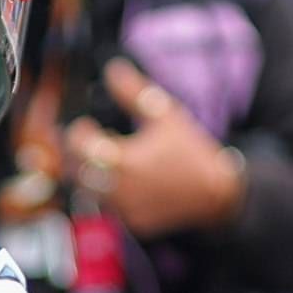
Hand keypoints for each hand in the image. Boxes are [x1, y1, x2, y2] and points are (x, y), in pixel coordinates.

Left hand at [67, 59, 247, 238]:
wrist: (216, 192)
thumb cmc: (191, 150)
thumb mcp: (164, 114)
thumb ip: (134, 92)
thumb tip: (113, 70)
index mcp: (124, 160)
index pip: (80, 147)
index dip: (76, 134)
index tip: (84, 126)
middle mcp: (120, 189)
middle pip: (77, 173)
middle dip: (76, 157)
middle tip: (86, 144)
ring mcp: (126, 209)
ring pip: (89, 193)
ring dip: (90, 176)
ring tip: (103, 161)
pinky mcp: (133, 222)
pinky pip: (110, 208)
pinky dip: (110, 194)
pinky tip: (123, 180)